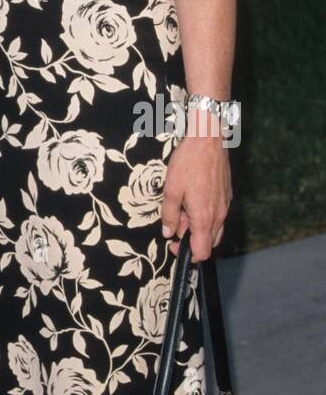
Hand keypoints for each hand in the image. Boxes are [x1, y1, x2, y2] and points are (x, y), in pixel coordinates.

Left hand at [160, 132, 231, 261]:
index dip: (187, 254)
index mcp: (204, 217)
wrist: (208, 140)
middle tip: (175, 220)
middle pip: (209, 243)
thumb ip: (168, 214)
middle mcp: (219, 215)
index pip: (203, 252)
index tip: (174, 244)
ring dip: (198, 226)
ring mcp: (225, 205)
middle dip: (191, 238)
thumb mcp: (171, 189)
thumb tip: (167, 232)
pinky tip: (192, 197)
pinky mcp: (227, 196)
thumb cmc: (189, 162)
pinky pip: (217, 215)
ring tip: (183, 207)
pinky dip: (205, 214)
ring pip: (214, 229)